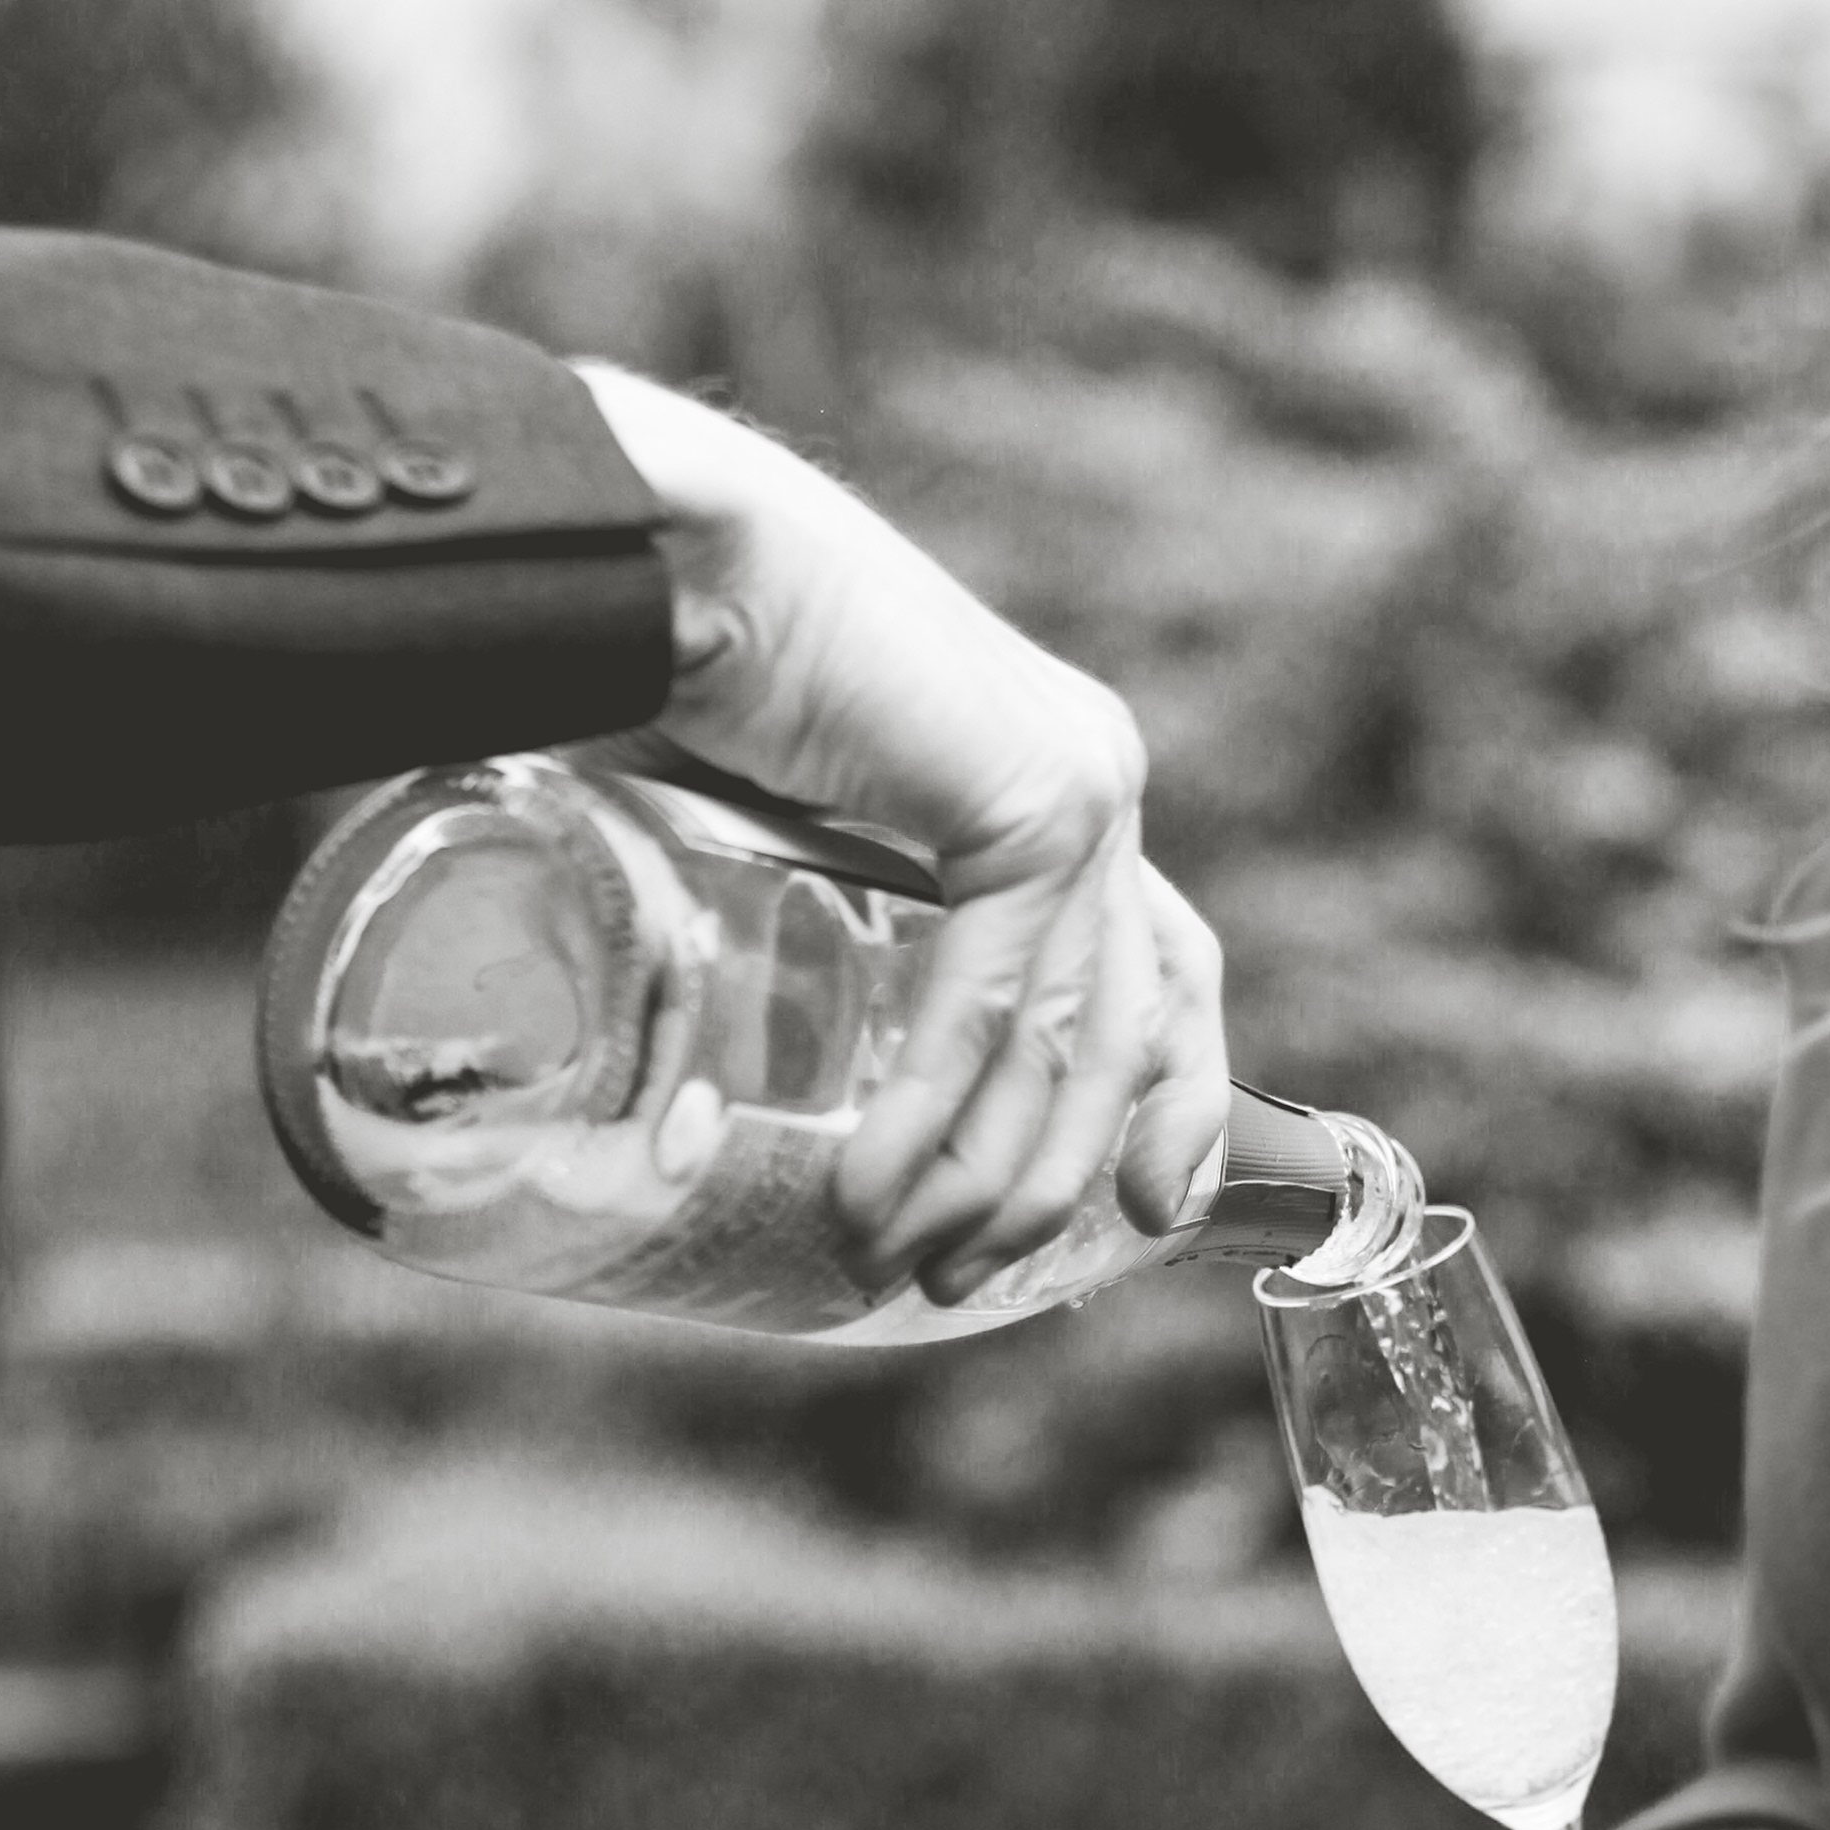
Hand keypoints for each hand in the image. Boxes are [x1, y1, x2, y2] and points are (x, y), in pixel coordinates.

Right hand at [578, 366, 1232, 1297]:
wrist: (658, 549)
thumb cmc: (677, 674)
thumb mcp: (785, 834)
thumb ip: (823, 929)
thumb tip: (723, 1086)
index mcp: (1054, 782)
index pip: (1163, 970)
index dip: (1171, 1102)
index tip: (1145, 1217)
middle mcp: (1092, 777)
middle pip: (1137, 1024)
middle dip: (1058, 1175)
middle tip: (962, 1280)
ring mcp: (1079, 779)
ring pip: (1075, 1033)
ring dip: (991, 1172)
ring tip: (898, 1263)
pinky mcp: (1029, 790)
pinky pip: (1003, 994)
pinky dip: (940, 1107)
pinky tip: (876, 1186)